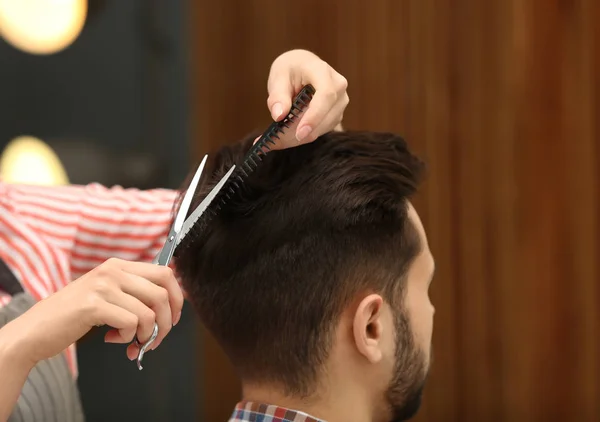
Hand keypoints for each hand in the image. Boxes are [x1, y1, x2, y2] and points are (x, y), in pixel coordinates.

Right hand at [4, 258, 183, 364]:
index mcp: (119, 265)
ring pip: (149, 313)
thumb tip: (170, 306)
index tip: (173, 318)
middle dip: (166, 323)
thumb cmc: (74, 316)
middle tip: (155, 339)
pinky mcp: (93, 305)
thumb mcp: (107, 294)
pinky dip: (128, 338)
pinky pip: (130, 324)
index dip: (177, 298)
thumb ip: (134, 294)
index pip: (165, 273)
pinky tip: (112, 339)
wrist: (35, 329)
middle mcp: (113, 271)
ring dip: (146, 336)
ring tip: (131, 343)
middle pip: (163, 293)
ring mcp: (103, 286)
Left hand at [266, 49, 348, 147]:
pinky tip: (285, 139)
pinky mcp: (336, 115)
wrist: (302, 66)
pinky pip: (321, 131)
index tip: (300, 133)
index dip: (314, 116)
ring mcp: (340, 102)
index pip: (326, 96)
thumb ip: (277, 96)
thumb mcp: (278, 76)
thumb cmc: (290, 69)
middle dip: (300, 134)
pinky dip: (302, 138)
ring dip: (299, 138)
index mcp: (323, 72)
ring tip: (274, 142)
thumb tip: (279, 115)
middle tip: (274, 143)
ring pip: (323, 128)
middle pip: (325, 117)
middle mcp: (338, 87)